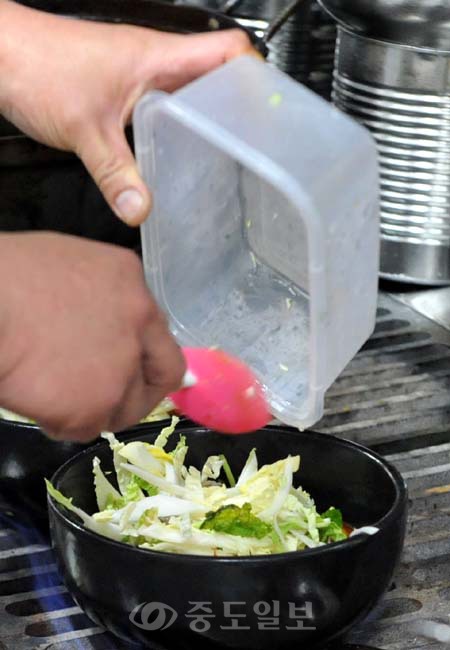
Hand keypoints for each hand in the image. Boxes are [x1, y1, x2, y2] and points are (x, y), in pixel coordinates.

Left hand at [0, 0, 258, 224]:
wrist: (0, 53)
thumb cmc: (37, 66)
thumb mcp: (84, 130)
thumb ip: (116, 175)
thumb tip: (142, 209)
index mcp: (158, 58)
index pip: (228, 50)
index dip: (255, 74)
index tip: (269, 106)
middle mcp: (154, 61)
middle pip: (217, 74)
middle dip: (237, 105)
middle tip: (250, 142)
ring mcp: (140, 73)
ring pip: (190, 91)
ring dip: (206, 117)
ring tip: (222, 154)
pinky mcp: (123, 87)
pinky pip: (164, 105)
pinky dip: (175, 127)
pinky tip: (173, 155)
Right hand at [0, 232, 184, 440]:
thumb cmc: (6, 277)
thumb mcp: (65, 268)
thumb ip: (98, 299)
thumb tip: (103, 330)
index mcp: (130, 283)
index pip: (159, 329)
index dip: (145, 358)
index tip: (135, 372)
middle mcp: (139, 324)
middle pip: (158, 376)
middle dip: (136, 394)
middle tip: (104, 400)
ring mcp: (120, 368)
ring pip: (121, 408)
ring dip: (92, 408)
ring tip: (51, 392)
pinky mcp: (94, 404)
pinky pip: (85, 427)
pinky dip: (61, 421)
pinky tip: (36, 400)